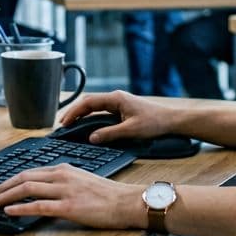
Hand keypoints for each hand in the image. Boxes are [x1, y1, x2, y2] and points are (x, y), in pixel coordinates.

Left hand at [0, 163, 144, 228]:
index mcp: (64, 169)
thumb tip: (45, 193)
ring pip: (27, 189)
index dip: (9, 181)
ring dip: (5, 197)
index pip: (29, 172)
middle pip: (23, 178)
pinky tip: (9, 212)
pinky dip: (21, 208)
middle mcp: (62, 176)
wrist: (128, 202)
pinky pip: (39, 206)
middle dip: (2, 188)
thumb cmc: (109, 195)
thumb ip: (64, 183)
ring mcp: (65, 191)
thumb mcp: (83, 182)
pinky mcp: (69, 207)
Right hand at [57, 90, 177, 143]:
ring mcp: (119, 102)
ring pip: (94, 105)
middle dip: (74, 112)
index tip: (64, 122)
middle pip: (89, 102)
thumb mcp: (131, 130)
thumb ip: (110, 134)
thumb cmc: (155, 122)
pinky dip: (91, 116)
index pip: (88, 103)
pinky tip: (86, 123)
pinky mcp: (122, 109)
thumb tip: (91, 138)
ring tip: (70, 123)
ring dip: (82, 113)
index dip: (74, 112)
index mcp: (116, 99)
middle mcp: (116, 98)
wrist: (172, 120)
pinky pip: (101, 110)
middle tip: (63, 124)